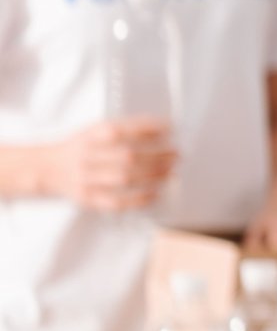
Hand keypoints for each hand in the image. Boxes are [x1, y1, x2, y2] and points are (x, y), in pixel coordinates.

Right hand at [43, 118, 177, 211]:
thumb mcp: (94, 129)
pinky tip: (155, 194)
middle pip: (127, 157)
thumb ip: (123, 128)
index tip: (170, 129)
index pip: (122, 130)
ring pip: (124, 179)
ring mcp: (86, 179)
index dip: (148, 129)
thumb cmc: (79, 146)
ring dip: (153, 176)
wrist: (46, 168)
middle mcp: (87, 157)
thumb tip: (161, 127)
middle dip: (157, 156)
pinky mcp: (88, 198)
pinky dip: (138, 200)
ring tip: (172, 172)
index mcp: (90, 136)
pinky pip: (116, 202)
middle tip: (177, 155)